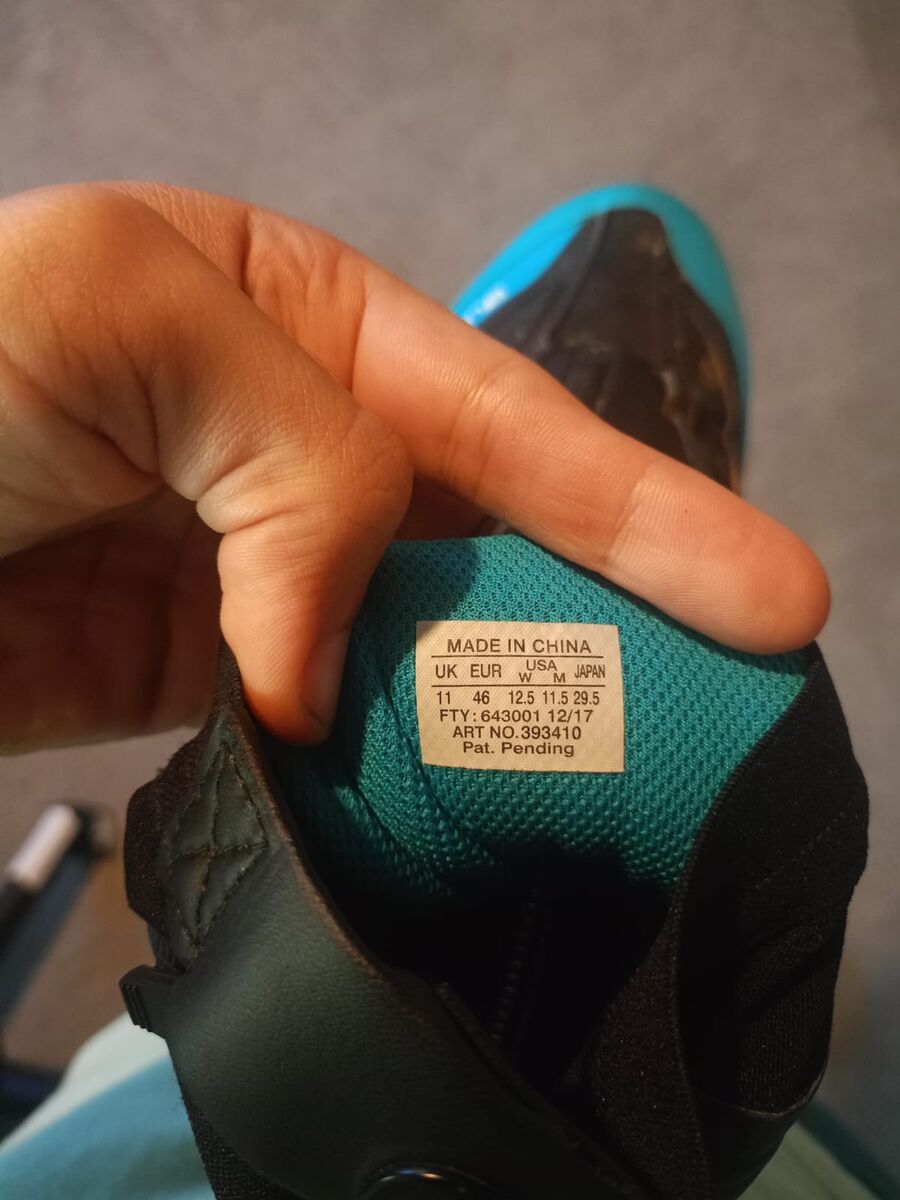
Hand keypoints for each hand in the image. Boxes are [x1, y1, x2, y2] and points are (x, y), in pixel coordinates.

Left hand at [0, 183, 828, 751]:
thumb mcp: (129, 311)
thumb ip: (293, 458)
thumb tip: (326, 665)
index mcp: (297, 314)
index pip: (500, 416)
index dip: (641, 509)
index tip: (772, 595)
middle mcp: (292, 443)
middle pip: (486, 543)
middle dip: (612, 617)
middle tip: (735, 700)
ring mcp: (252, 572)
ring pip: (417, 646)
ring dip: (503, 707)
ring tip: (618, 767)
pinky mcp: (200, 682)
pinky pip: (325, 727)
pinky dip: (383, 765)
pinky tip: (451, 798)